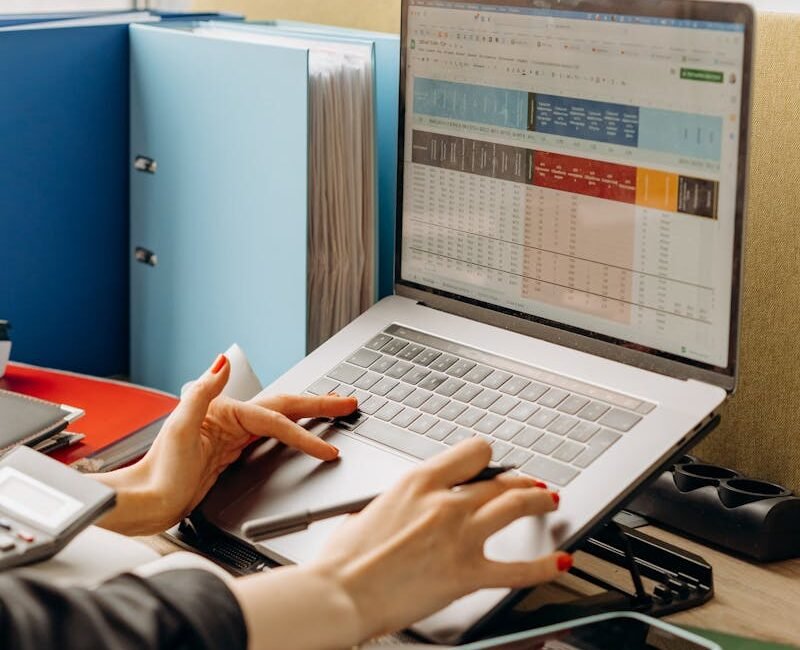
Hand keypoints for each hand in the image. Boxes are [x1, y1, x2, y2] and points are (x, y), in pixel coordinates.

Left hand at [95, 354, 356, 534]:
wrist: (147, 502)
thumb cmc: (158, 472)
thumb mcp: (178, 427)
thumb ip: (202, 391)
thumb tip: (221, 360)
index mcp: (223, 410)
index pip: (274, 420)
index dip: (304, 433)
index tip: (328, 448)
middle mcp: (230, 419)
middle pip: (284, 408)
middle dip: (319, 404)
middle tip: (350, 402)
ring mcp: (233, 436)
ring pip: (281, 420)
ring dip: (309, 413)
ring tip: (336, 408)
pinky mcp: (233, 453)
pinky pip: (272, 438)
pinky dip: (293, 432)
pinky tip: (302, 430)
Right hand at [232, 437, 569, 649]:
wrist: (341, 592)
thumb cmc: (347, 557)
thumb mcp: (371, 510)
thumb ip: (402, 503)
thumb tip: (409, 507)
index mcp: (419, 480)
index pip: (473, 452)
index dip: (488, 457)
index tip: (492, 465)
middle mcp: (446, 501)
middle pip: (499, 479)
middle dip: (520, 481)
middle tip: (530, 484)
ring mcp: (460, 536)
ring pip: (515, 506)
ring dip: (538, 501)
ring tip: (550, 501)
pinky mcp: (467, 573)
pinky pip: (518, 568)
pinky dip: (544, 566)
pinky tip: (558, 561)